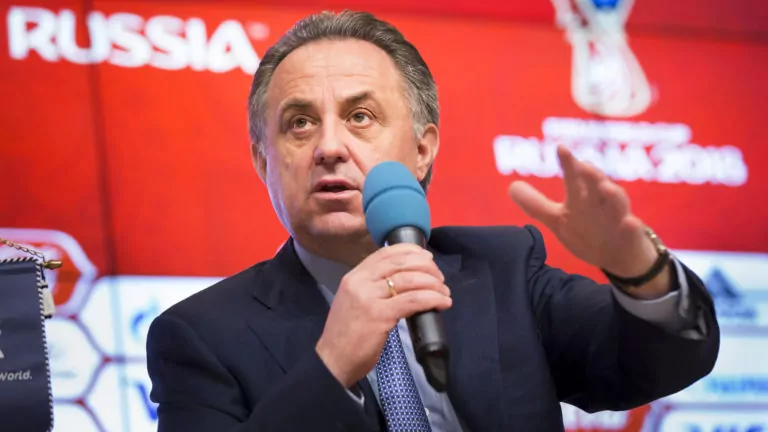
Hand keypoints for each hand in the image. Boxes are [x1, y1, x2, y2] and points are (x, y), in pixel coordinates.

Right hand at [315, 244, 451, 387]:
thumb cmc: (346, 335)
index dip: (411, 251)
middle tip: (440, 278)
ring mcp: (369, 298)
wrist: (332, 361)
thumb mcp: (354, 302)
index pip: (386, 253)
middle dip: (427, 267)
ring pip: (410, 280)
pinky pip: (413, 300)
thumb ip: (373, 288)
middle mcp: (360, 282)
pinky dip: (432, 299)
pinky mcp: (380, 316)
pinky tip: (442, 303)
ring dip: (434, 284)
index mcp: (354, 276)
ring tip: (444, 292)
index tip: (428, 258)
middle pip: (401, 263)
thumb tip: (404, 281)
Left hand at [508, 145, 669, 298]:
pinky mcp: (631, 235)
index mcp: (583, 197)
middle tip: (584, 165)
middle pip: (597, 184)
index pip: (574, 176)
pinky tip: (631, 223)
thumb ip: (537, 205)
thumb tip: (511, 187)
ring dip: (613, 194)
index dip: (568, 163)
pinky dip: (631, 226)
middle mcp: (600, 202)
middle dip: (591, 175)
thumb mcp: (559, 220)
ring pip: (617, 202)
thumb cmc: (590, 231)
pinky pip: (633, 230)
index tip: (561, 147)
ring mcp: (617, 218)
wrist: (621, 257)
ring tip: (606, 188)